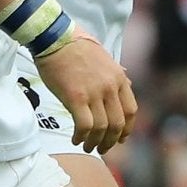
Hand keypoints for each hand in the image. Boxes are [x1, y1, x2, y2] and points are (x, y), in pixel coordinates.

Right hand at [37, 31, 136, 153]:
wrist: (55, 37)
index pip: (131, 111)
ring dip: (95, 142)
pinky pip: (85, 126)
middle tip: (102, 149)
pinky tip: (76, 139)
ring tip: (87, 146)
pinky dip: (82, 136)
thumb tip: (126, 83)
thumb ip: (116, 74)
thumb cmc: (75, 46)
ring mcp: (94, 93)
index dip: (127, 129)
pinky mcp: (76, 98)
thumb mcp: (104, 58)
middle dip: (111, 141)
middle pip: (118, 124)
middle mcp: (110, 87)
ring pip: (102, 128)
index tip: (120, 138)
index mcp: (119, 77)